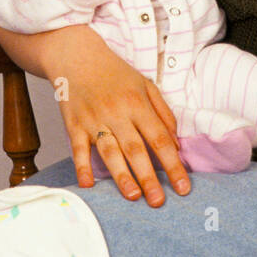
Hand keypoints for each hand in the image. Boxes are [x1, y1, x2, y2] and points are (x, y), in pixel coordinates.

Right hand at [0, 11, 190, 206]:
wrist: (76, 55)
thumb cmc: (114, 72)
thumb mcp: (145, 84)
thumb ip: (163, 113)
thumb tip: (175, 144)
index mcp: (138, 103)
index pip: (160, 138)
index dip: (173, 164)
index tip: (183, 187)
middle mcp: (117, 112)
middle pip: (136, 149)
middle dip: (149, 177)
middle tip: (158, 202)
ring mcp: (94, 119)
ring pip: (109, 151)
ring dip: (121, 175)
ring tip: (133, 196)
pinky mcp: (74, 124)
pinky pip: (78, 148)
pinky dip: (82, 166)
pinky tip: (89, 185)